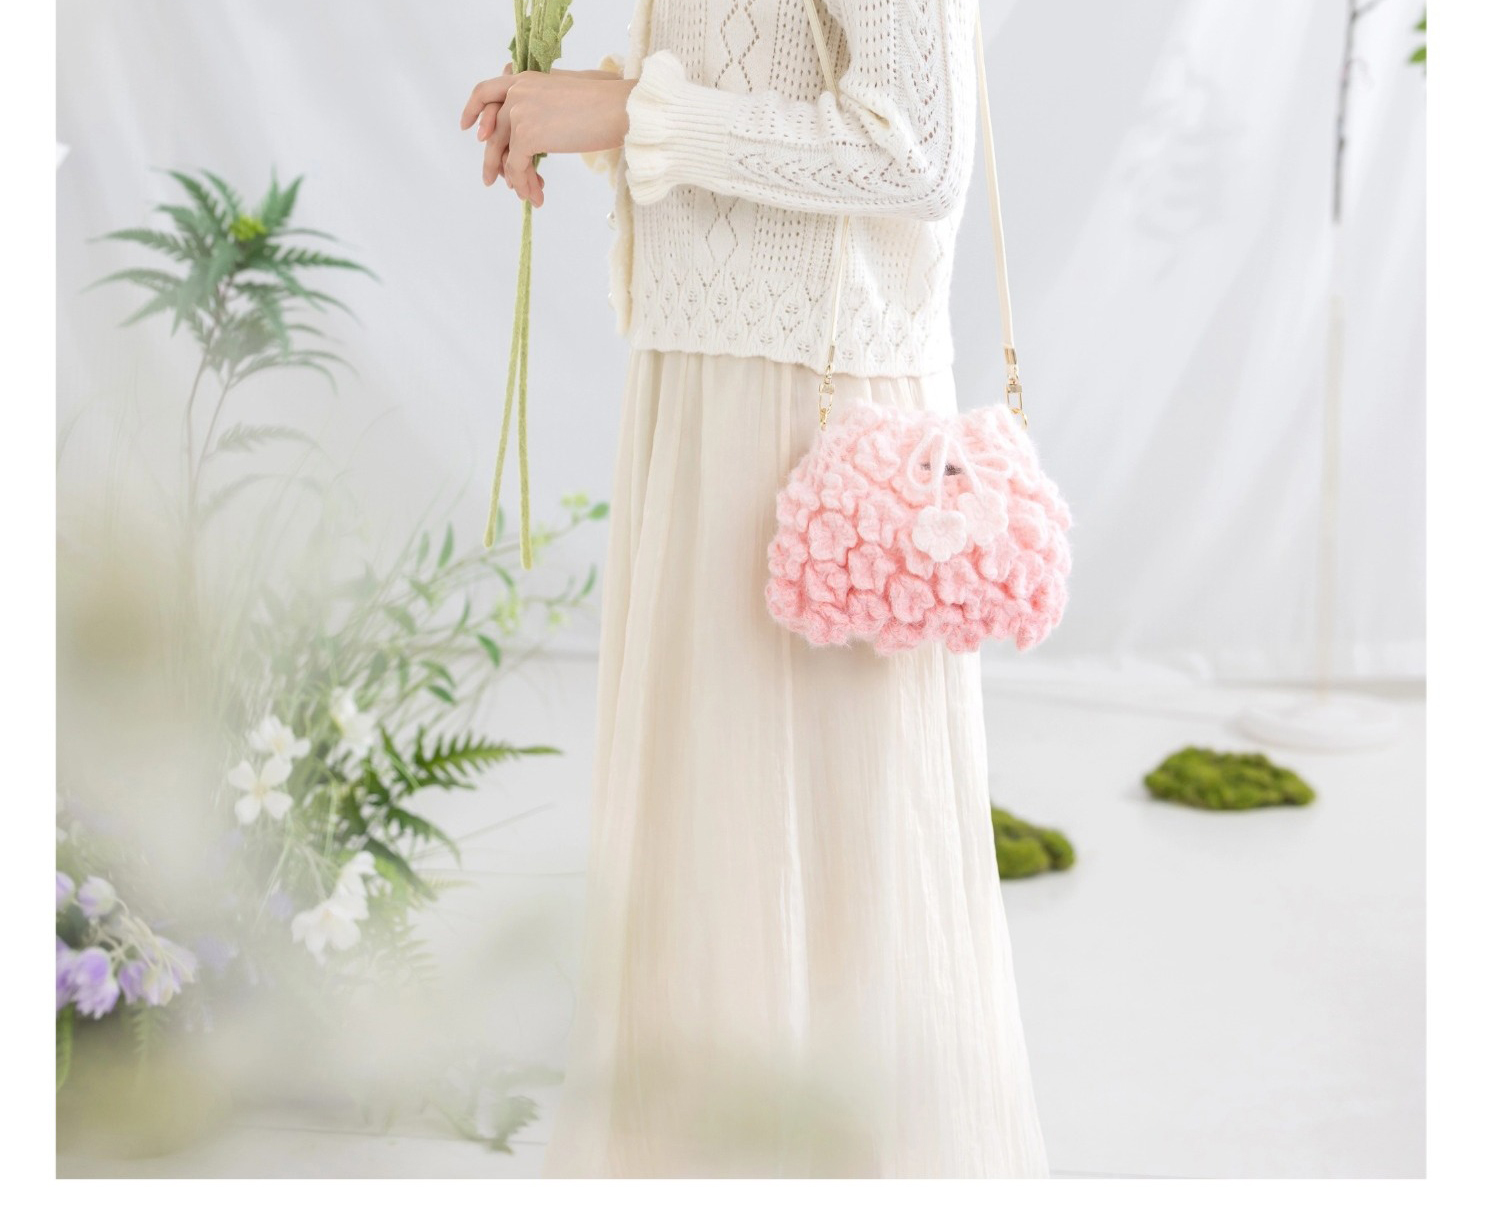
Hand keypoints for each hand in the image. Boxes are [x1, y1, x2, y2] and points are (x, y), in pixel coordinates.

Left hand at [461, 66, 634, 206]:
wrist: (620, 109)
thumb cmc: (606, 101)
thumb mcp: (567, 92)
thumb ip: (544, 102)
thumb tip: (537, 129)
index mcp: (525, 79)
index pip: (486, 92)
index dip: (473, 110)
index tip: (468, 129)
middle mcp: (517, 92)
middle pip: (493, 131)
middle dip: (493, 160)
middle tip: (491, 181)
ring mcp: (519, 112)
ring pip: (504, 153)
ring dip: (514, 179)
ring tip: (526, 196)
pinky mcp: (527, 135)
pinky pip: (516, 166)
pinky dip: (523, 184)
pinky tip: (535, 196)